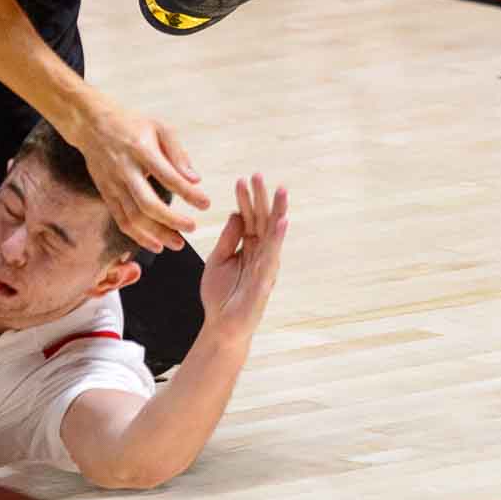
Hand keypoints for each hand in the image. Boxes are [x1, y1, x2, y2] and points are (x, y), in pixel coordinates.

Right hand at [65, 100, 211, 251]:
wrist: (92, 124)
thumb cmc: (130, 125)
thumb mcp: (159, 127)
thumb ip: (177, 153)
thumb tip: (194, 179)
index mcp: (141, 149)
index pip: (168, 176)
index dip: (188, 192)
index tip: (205, 203)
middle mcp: (125, 169)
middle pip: (147, 203)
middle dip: (171, 220)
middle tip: (192, 227)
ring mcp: (112, 183)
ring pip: (133, 216)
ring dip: (156, 233)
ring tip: (177, 242)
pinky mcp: (105, 193)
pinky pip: (120, 219)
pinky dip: (137, 235)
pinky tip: (154, 243)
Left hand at [199, 173, 288, 336]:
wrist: (221, 325)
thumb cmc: (221, 293)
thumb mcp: (219, 259)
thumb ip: (228, 237)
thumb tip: (235, 213)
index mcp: (249, 247)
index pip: (249, 218)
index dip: (246, 200)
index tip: (242, 179)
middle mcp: (261, 254)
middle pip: (263, 221)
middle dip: (261, 198)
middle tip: (258, 175)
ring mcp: (265, 266)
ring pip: (272, 234)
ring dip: (276, 211)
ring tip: (280, 190)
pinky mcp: (265, 280)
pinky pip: (272, 255)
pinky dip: (277, 237)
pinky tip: (282, 222)